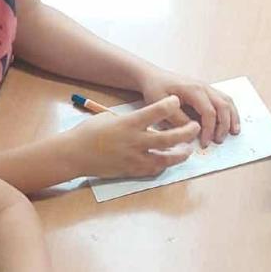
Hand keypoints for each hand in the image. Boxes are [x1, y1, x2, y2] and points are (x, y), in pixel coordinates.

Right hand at [72, 96, 197, 178]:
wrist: (74, 155)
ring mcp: (133, 159)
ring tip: (189, 149)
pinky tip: (170, 160)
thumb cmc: (89, 132)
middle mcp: (134, 142)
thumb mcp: (110, 117)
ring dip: (180, 154)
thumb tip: (148, 119)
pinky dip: (164, 165)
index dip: (169, 105)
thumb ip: (131, 119)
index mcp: (128, 124)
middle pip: (168, 139)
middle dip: (186, 133)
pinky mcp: (131, 171)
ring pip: (165, 159)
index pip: (154, 112)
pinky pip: (154, 170)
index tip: (177, 100)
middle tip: (196, 127)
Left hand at [138, 69, 238, 148]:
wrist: (153, 76)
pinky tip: (231, 122)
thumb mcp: (161, 105)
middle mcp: (204, 87)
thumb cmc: (155, 89)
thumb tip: (192, 133)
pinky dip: (230, 111)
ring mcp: (207, 87)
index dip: (209, 130)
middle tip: (219, 141)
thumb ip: (177, 119)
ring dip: (232, 118)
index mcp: (193, 90)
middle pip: (222, 106)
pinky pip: (224, 99)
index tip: (205, 143)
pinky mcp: (207, 90)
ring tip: (234, 133)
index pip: (209, 112)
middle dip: (223, 126)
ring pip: (227, 101)